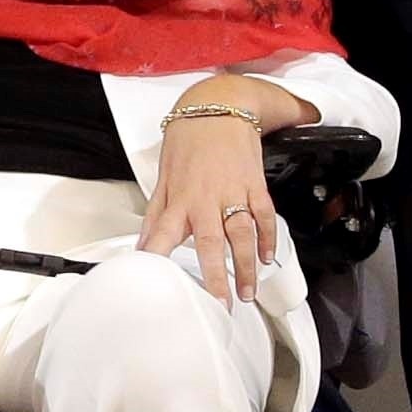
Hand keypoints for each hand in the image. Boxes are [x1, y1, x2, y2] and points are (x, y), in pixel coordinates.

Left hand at [143, 73, 303, 302]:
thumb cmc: (187, 142)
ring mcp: (234, 193)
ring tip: (248, 292)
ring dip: (246, 266)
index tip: (156, 283)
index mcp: (179, 199)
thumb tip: (143, 246)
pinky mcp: (255, 185)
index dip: (158, 258)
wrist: (219, 108)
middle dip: (216, 276)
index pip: (163, 234)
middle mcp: (206, 199)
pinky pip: (265, 216)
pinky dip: (269, 238)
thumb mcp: (164, 177)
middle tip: (220, 304)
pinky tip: (268, 258)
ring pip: (242, 235)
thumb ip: (155, 215)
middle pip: (211, 243)